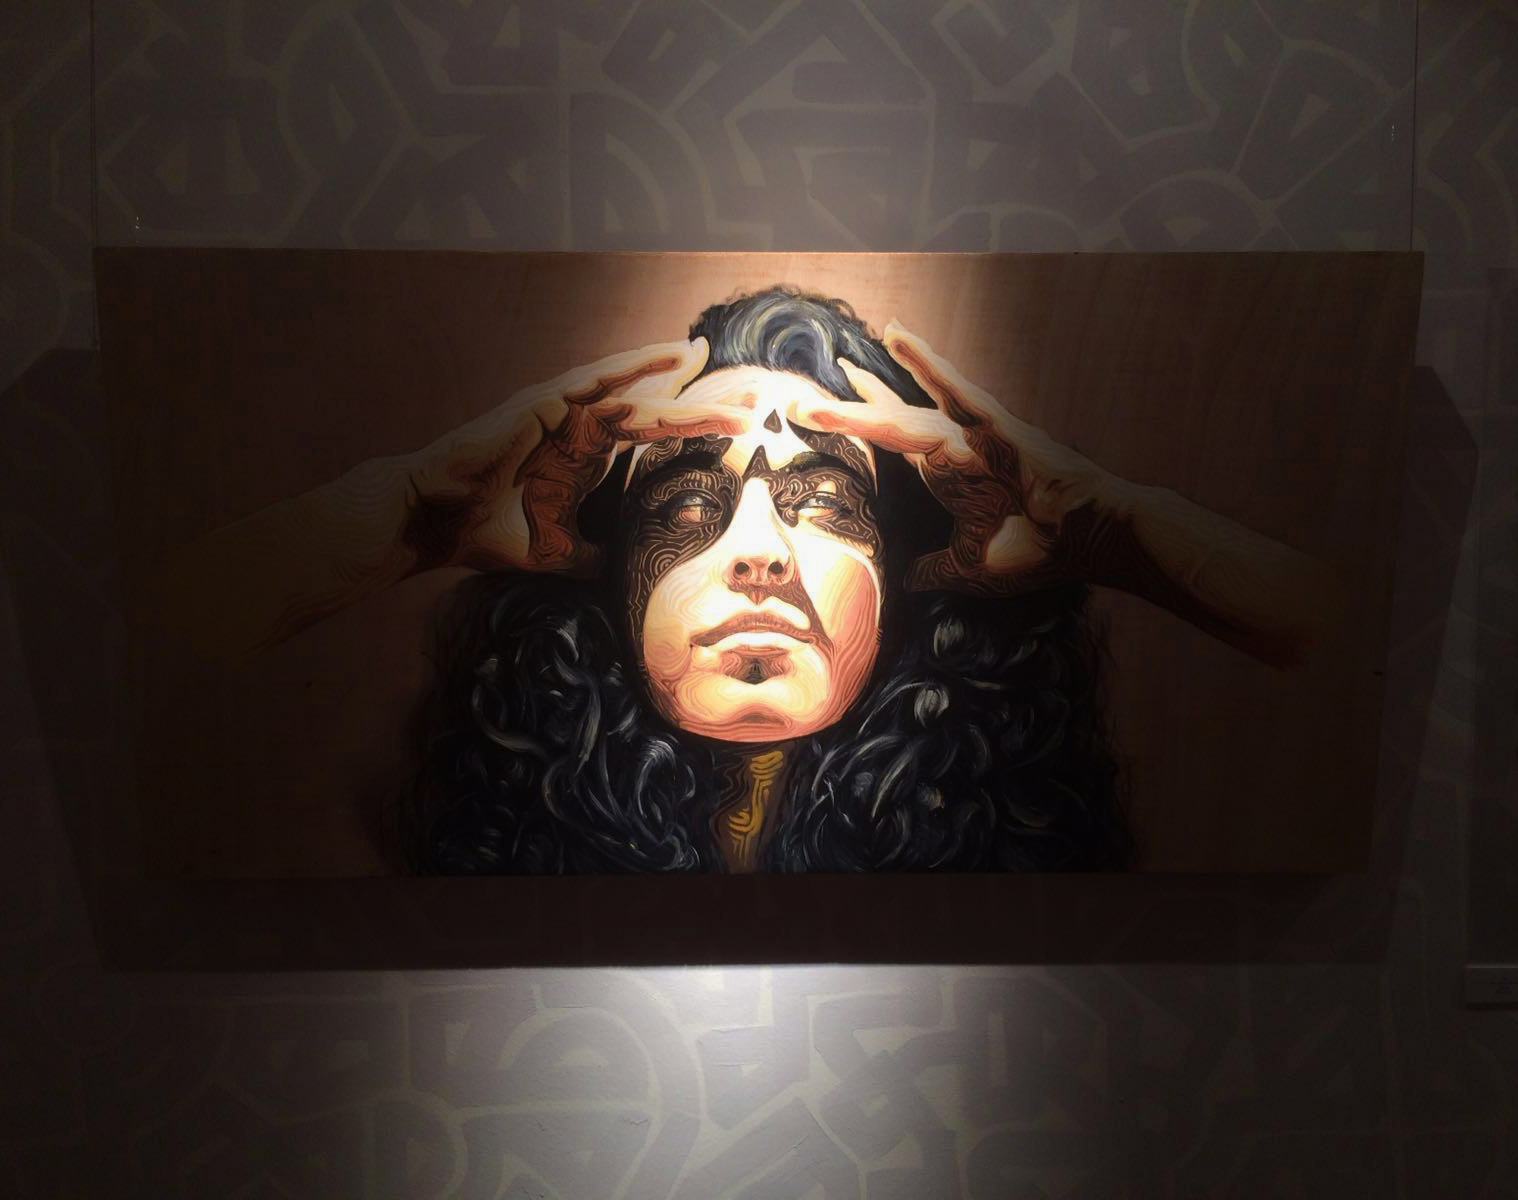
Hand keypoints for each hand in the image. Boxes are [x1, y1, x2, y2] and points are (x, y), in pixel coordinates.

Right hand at [406, 336, 749, 573]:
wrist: (439, 523)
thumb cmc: (490, 533)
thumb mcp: (559, 554)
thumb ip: (595, 557)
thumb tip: (627, 580)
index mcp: (590, 457)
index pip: (656, 438)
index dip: (697, 429)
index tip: (743, 426)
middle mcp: (584, 428)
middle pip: (658, 410)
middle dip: (705, 403)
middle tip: (756, 396)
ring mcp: (566, 412)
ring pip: (636, 392)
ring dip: (679, 378)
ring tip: (717, 360)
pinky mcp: (545, 404)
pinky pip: (598, 379)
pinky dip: (634, 365)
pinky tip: (670, 354)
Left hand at [791, 321, 1115, 594]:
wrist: (1088, 541)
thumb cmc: (1039, 550)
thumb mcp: (972, 568)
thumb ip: (937, 570)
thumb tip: (908, 581)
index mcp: (950, 478)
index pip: (894, 446)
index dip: (861, 428)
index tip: (823, 415)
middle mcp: (958, 449)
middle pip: (894, 422)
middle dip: (853, 408)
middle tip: (806, 396)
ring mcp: (977, 435)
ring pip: (914, 408)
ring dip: (876, 390)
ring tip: (841, 366)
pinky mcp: (998, 427)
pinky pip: (956, 390)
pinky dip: (927, 366)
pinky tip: (898, 339)